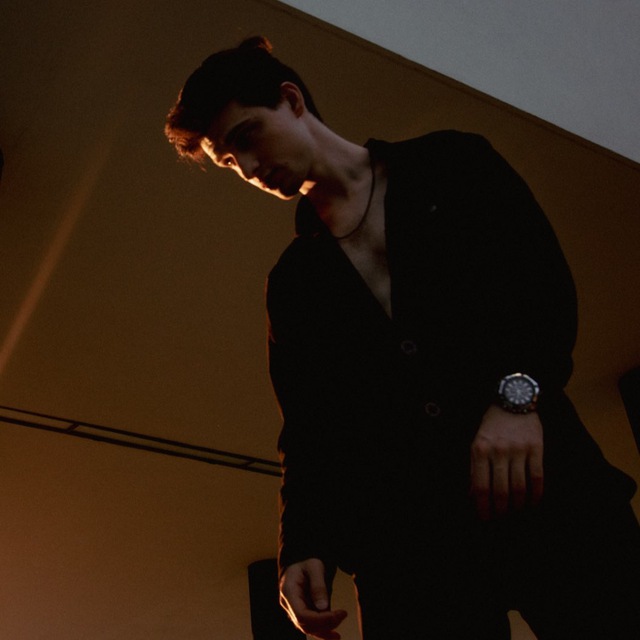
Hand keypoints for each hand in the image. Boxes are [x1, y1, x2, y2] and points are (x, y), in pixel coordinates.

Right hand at [279, 558, 347, 639]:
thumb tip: (323, 608)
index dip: (319, 619)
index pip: (301, 615)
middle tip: (343, 614)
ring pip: (309, 628)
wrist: (301, 564)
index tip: (337, 614)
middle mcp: (289, 605)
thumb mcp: (314, 567)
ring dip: (326, 629)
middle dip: (326, 623)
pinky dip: (324, 632)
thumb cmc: (307, 563)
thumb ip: (318, 586)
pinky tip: (335, 636)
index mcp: (288, 592)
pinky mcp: (302, 615)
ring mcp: (294, 612)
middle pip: (305, 624)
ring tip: (342, 619)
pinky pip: (312, 627)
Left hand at [470, 404, 543, 519]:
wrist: (513, 400)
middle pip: (500, 490)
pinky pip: (537, 477)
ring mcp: (519, 450)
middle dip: (501, 510)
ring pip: (520, 487)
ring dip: (518, 505)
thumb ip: (474, 468)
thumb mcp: (477, 443)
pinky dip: (536, 494)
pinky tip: (533, 502)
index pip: (481, 486)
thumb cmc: (491, 425)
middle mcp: (498, 451)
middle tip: (502, 518)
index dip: (483, 507)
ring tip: (516, 512)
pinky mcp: (536, 448)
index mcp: (480, 450)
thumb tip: (473, 496)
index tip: (486, 518)